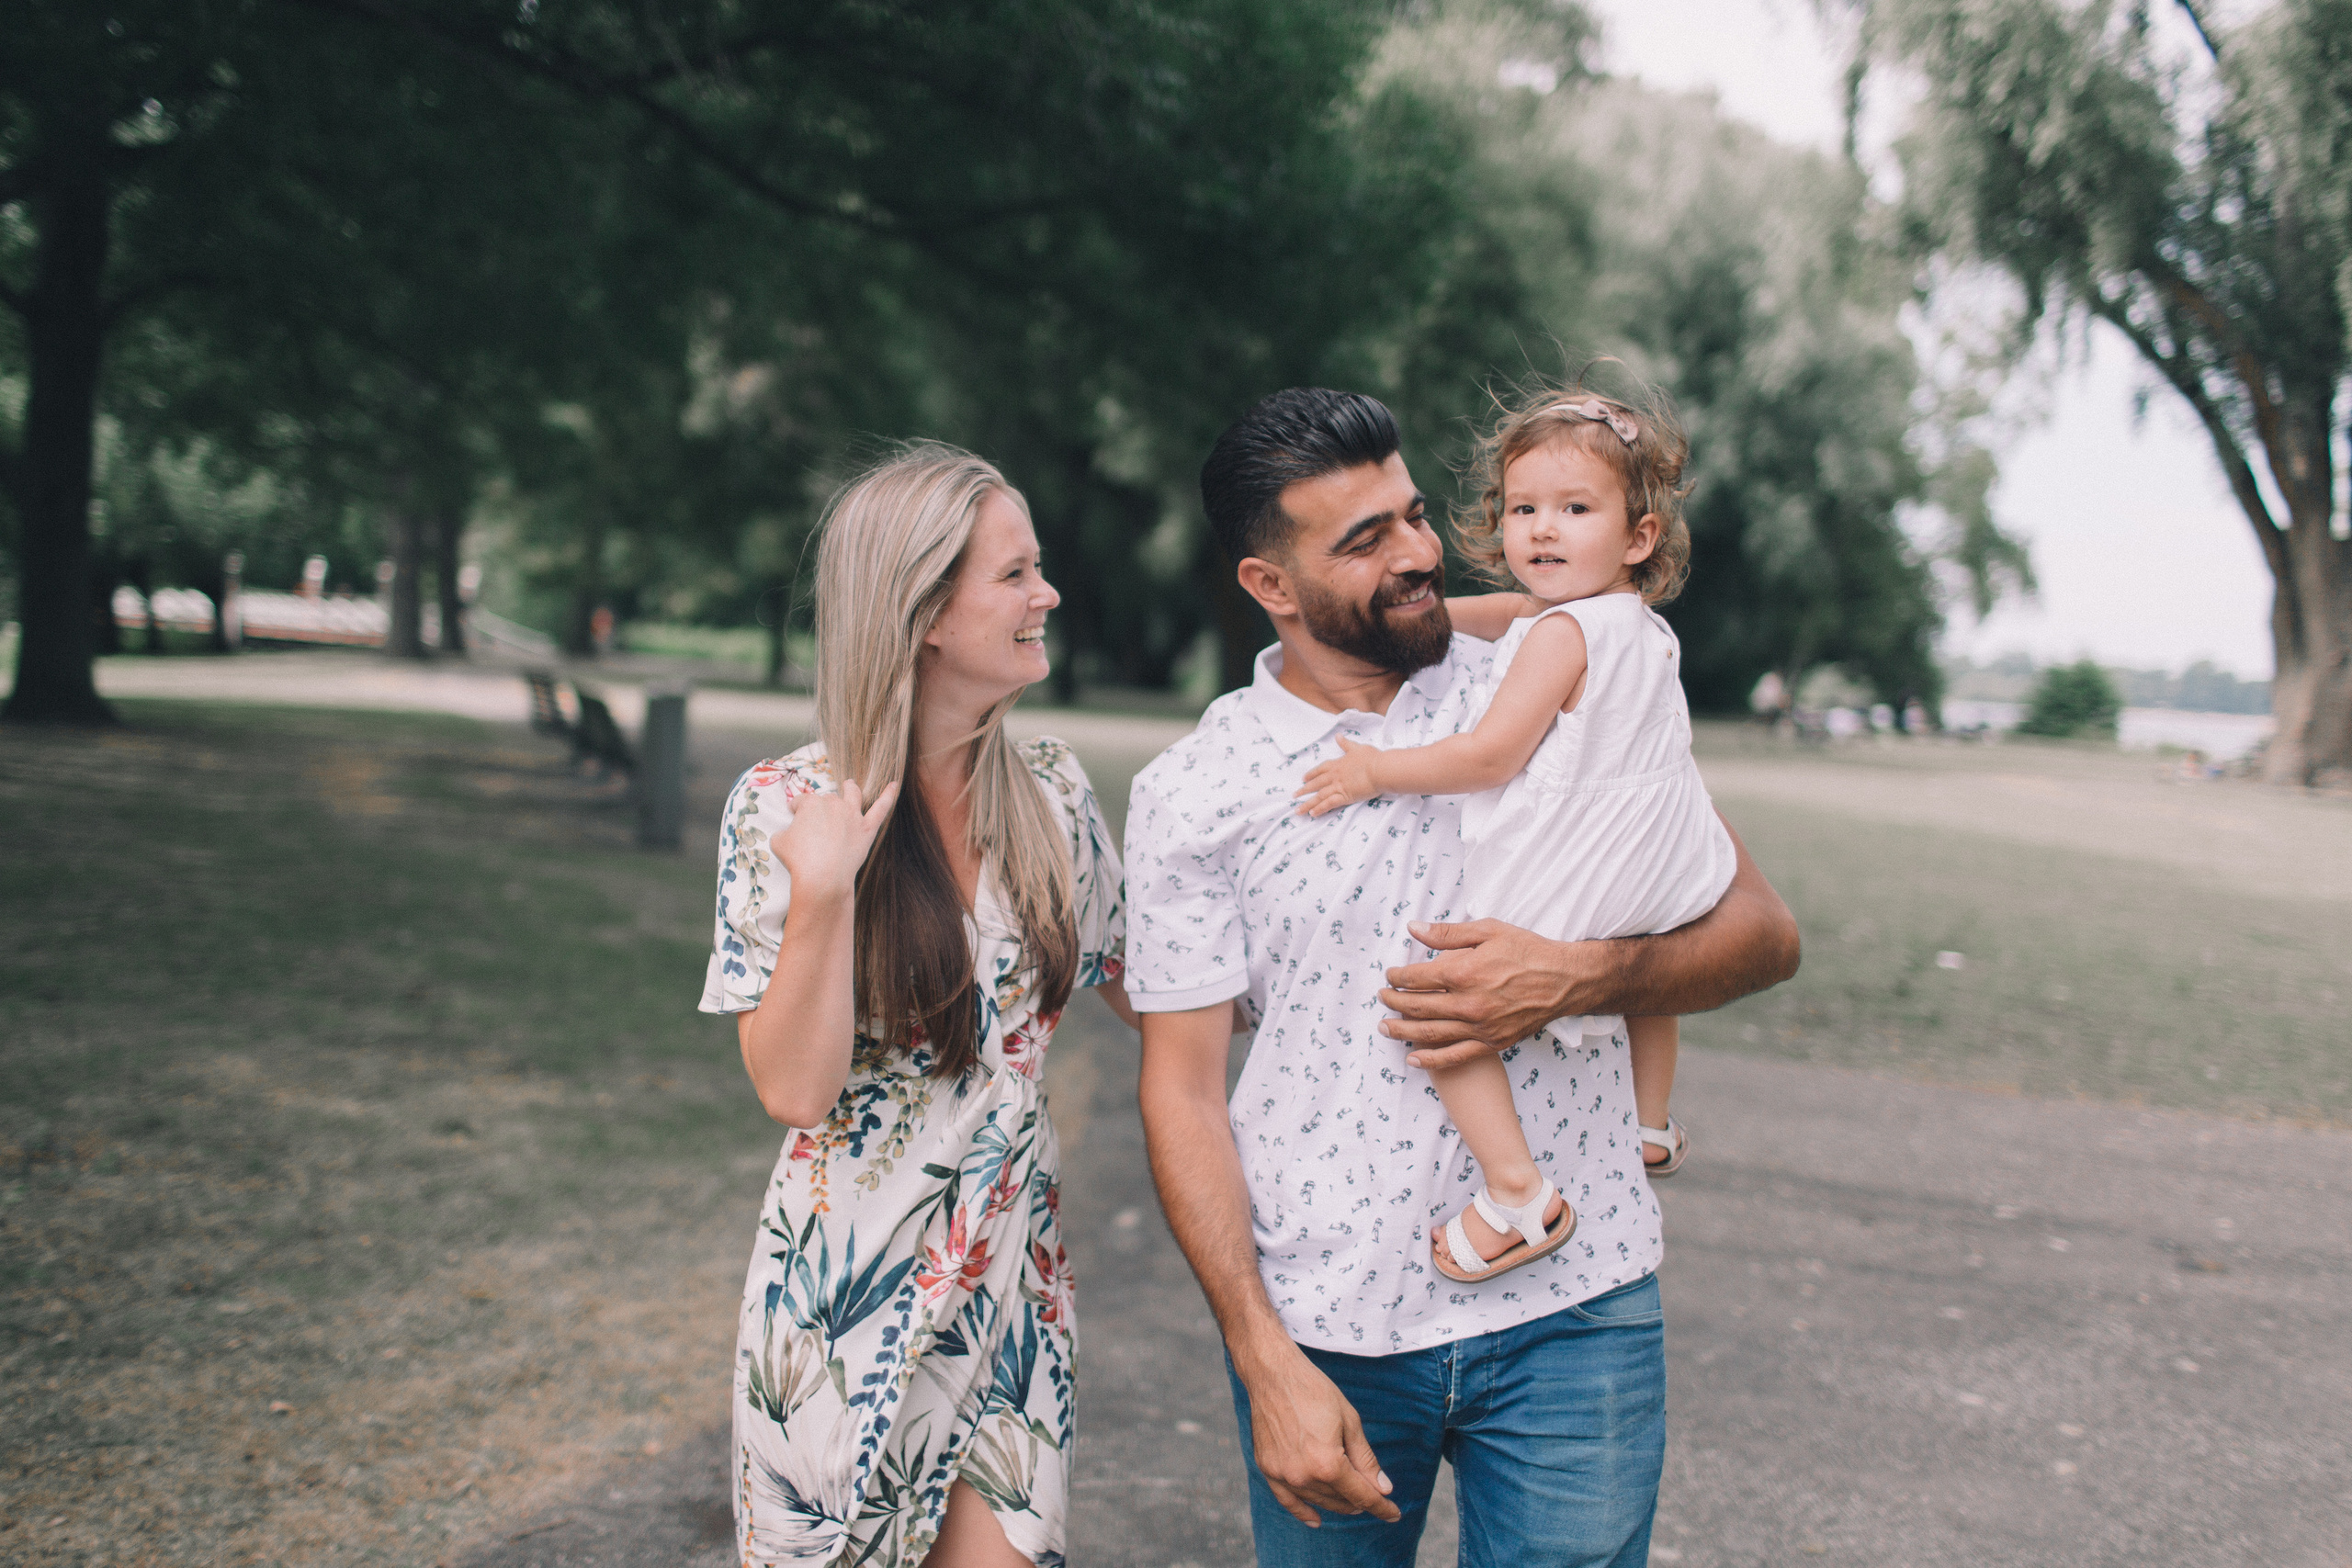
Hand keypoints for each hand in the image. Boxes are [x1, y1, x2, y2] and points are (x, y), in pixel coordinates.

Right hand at [773, 778, 899, 900]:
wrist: (823, 877)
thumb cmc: (799, 860)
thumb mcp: (778, 842)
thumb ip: (783, 832)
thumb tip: (788, 833)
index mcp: (810, 803)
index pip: (800, 801)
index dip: (795, 809)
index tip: (794, 816)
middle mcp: (833, 804)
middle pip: (826, 799)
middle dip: (820, 807)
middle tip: (816, 822)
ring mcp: (852, 815)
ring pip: (853, 794)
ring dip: (850, 788)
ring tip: (850, 784)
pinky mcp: (867, 828)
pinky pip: (881, 808)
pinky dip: (889, 795)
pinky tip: (895, 784)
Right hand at [1235, 1341, 1398, 1525]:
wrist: (1273, 1374)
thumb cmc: (1314, 1391)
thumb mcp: (1349, 1421)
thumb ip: (1366, 1459)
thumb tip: (1383, 1488)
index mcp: (1328, 1464)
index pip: (1362, 1495)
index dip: (1382, 1507)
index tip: (1394, 1514)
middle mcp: (1304, 1475)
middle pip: (1340, 1500)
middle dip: (1361, 1501)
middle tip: (1374, 1495)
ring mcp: (1282, 1474)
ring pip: (1318, 1501)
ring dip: (1337, 1503)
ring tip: (1350, 1500)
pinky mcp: (1268, 1469)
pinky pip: (1287, 1500)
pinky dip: (1303, 1512)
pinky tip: (1316, 1519)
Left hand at [1294, 735, 1381, 817]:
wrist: (1381, 769)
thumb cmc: (1372, 758)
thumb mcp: (1358, 748)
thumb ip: (1346, 744)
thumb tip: (1338, 736)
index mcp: (1338, 763)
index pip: (1321, 769)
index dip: (1311, 774)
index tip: (1303, 778)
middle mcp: (1335, 776)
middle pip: (1316, 784)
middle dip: (1304, 790)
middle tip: (1295, 795)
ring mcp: (1338, 787)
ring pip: (1319, 796)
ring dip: (1307, 803)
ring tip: (1298, 810)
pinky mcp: (1345, 797)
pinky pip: (1329, 804)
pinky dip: (1320, 809)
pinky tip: (1312, 814)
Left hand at [1378, 918, 1590, 1068]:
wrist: (1565, 980)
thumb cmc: (1528, 951)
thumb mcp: (1488, 930)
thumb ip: (1448, 933)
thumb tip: (1414, 928)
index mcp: (1464, 972)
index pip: (1416, 977)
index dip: (1397, 977)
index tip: (1391, 975)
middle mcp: (1469, 1003)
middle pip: (1417, 1005)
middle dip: (1393, 1001)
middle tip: (1382, 997)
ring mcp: (1480, 1027)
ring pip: (1430, 1032)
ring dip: (1402, 1030)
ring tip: (1384, 1027)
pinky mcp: (1492, 1043)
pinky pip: (1455, 1056)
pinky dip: (1431, 1059)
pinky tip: (1412, 1058)